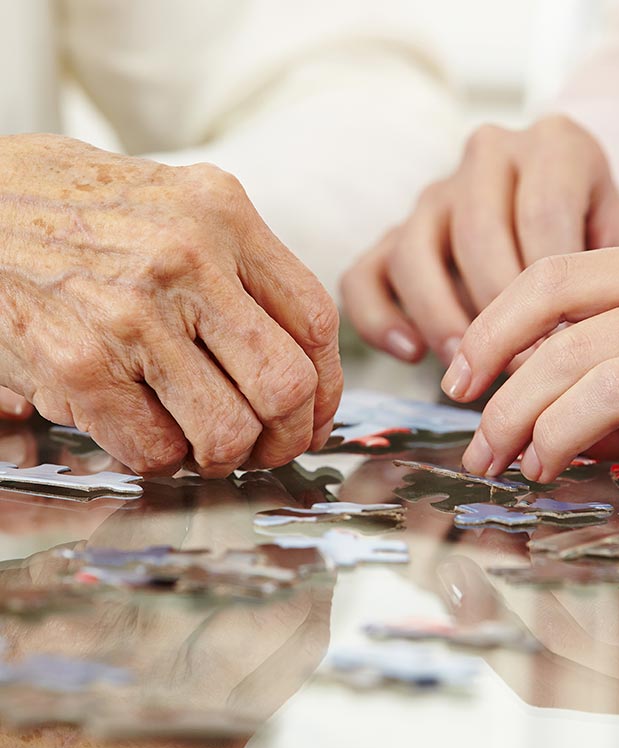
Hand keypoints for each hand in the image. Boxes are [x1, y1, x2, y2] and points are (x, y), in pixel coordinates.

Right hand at [0, 134, 341, 475]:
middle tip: (269, 445)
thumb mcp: (179, 206)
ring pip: (227, 431)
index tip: (315, 412)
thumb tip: (300, 363)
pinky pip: (156, 450)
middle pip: (286, 385)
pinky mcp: (79, 365)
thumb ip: (242, 271)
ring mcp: (131, 315)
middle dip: (287, 435)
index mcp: (223, 214)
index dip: (327, 386)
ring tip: (206, 443)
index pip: (315, 321)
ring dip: (225, 456)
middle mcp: (186, 260)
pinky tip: (151, 433)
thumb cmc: (82, 212)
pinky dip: (164, 459)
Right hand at [341, 116, 618, 364]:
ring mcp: (432, 196)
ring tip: (466, 368)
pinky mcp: (390, 238)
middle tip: (518, 370)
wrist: (558, 222)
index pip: (543, 215)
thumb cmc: (596, 244)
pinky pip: (362, 277)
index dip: (551, 294)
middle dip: (497, 313)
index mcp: (555, 145)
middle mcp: (487, 156)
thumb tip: (599, 346)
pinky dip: (378, 319)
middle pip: (477, 233)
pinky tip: (411, 354)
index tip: (561, 353)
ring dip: (440, 318)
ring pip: (414, 252)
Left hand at [442, 240, 618, 480]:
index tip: (456, 380)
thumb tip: (519, 383)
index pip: (552, 280)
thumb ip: (606, 339)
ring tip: (533, 468)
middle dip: (506, 408)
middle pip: (568, 344)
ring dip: (553, 435)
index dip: (490, 330)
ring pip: (610, 384)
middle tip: (482, 453)